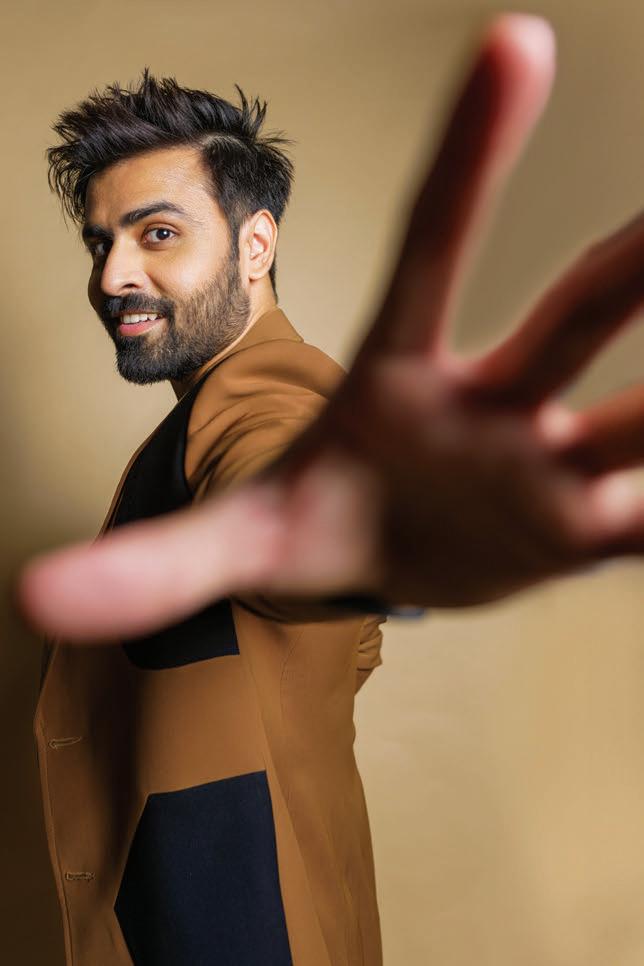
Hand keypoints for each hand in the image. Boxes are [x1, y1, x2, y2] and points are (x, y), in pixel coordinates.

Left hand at [18, 14, 643, 640]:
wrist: (375, 564)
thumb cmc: (317, 523)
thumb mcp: (236, 543)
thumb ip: (152, 562)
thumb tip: (41, 591)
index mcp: (396, 380)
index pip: (430, 249)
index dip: (468, 156)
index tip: (512, 39)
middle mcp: (483, 406)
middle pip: (562, 324)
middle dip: (628, 270)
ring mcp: (537, 469)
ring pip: (631, 417)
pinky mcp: (572, 534)